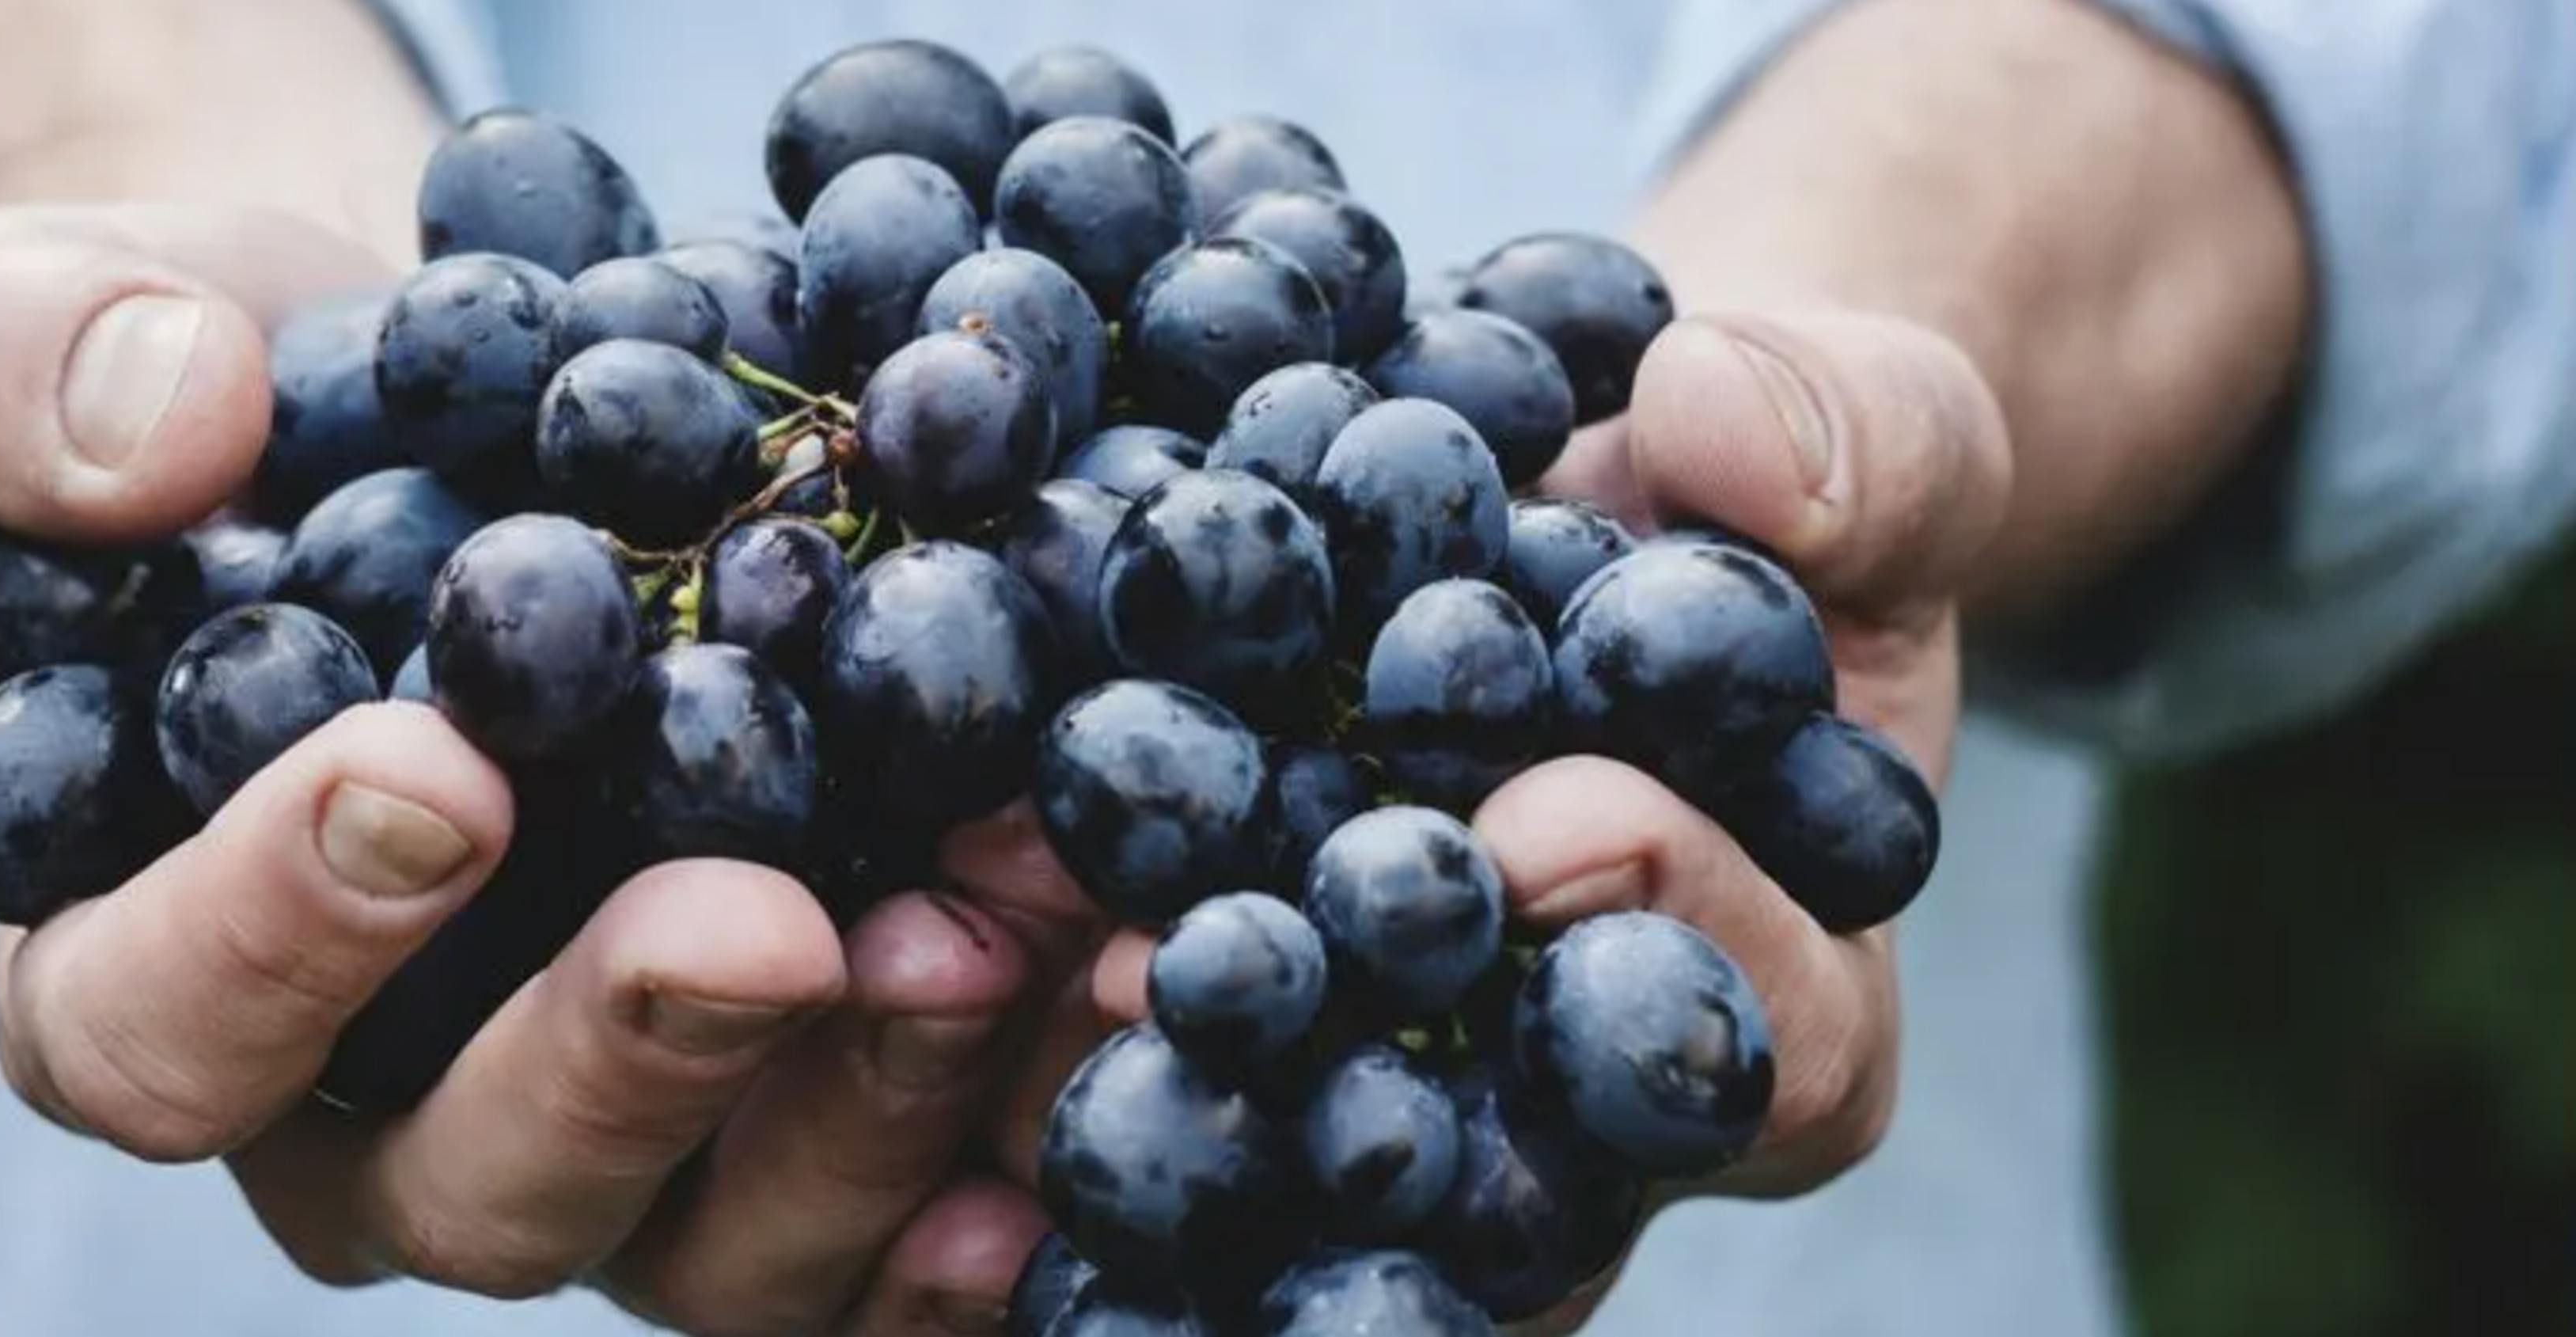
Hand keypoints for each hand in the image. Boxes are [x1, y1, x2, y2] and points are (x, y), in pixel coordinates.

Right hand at [0, 203, 1054, 1333]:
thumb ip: (25, 371)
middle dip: (625, 1065)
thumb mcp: (54, 326)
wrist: (453, 427)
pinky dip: (996, 1150)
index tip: (433, 775)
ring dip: (859, 1109)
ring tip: (992, 933)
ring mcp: (602, 1140)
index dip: (275, 938)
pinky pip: (886, 1217)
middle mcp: (370, 1113)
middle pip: (469, 1187)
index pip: (156, 1032)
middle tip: (761, 922)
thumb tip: (157, 433)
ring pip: (707, 1242)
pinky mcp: (784, 1120)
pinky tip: (1101, 1029)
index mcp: (142, 968)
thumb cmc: (231, 413)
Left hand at [886, 306, 2012, 1332]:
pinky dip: (1035, 983)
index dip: (1673, 937)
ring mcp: (1399, 1077)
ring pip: (1287, 1149)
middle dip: (1342, 1064)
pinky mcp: (1242, 1012)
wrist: (1610, 503)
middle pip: (1493, 1172)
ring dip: (1140, 1059)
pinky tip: (916, 910)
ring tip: (1002, 943)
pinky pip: (1150, 1047)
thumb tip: (1723, 423)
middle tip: (1186, 965)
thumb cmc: (1776, 497)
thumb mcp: (1874, 437)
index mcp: (1791, 1005)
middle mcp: (1580, 1103)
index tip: (1545, 819)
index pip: (1770, 1045)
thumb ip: (1859, 442)